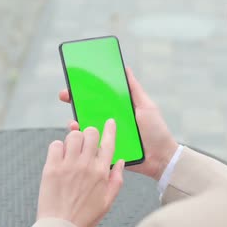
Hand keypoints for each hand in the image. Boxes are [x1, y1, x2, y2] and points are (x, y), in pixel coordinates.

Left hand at [37, 119, 125, 226]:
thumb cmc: (85, 217)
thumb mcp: (108, 201)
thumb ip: (117, 180)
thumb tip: (121, 162)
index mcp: (102, 172)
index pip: (109, 143)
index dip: (110, 129)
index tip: (109, 122)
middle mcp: (86, 165)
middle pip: (90, 133)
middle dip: (89, 134)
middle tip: (86, 143)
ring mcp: (68, 165)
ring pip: (72, 135)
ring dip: (73, 139)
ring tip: (72, 151)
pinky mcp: (51, 168)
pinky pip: (55, 145)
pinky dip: (58, 148)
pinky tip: (60, 158)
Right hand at [59, 68, 178, 180]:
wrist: (161, 157)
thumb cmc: (156, 131)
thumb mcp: (146, 106)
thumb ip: (135, 89)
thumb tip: (125, 69)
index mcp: (118, 111)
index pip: (98, 98)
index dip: (86, 91)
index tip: (74, 83)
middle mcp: (110, 122)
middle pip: (88, 111)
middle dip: (74, 102)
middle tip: (65, 95)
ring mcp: (107, 137)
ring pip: (87, 129)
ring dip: (75, 122)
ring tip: (72, 119)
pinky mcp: (107, 151)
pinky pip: (92, 146)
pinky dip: (83, 141)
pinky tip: (79, 135)